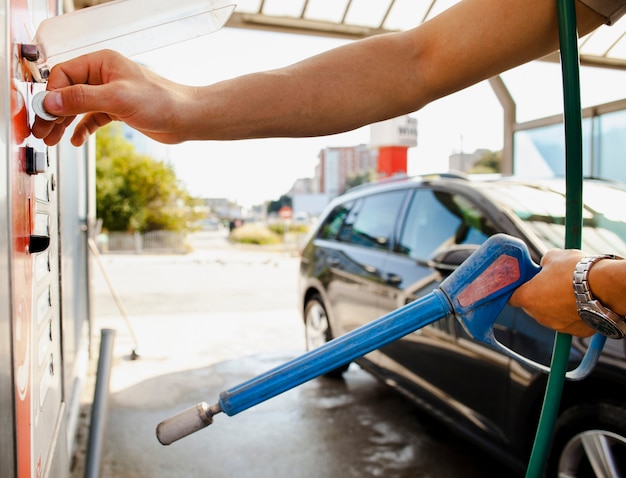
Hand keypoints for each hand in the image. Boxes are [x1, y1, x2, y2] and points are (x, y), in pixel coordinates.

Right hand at [31, 50, 193, 145]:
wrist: (187, 118)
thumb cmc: (162, 102)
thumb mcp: (117, 99)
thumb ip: (82, 99)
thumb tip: (52, 101)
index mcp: (102, 63)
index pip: (64, 75)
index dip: (51, 95)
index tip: (44, 115)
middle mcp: (104, 76)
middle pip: (68, 92)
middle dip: (54, 113)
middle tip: (42, 132)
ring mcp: (111, 94)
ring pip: (78, 108)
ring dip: (64, 123)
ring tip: (53, 140)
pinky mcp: (118, 110)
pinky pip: (92, 118)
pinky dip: (83, 129)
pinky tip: (77, 140)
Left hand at [510, 249, 594, 336]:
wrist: (605, 287)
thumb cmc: (575, 270)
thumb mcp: (553, 257)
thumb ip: (543, 264)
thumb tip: (545, 265)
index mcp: (527, 297)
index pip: (512, 297)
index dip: (517, 290)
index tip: (524, 284)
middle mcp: (538, 316)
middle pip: (532, 306)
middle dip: (538, 296)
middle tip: (551, 284)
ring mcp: (557, 326)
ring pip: (550, 315)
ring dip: (556, 306)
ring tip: (570, 291)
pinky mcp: (575, 332)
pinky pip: (569, 322)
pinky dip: (572, 314)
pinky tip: (582, 302)